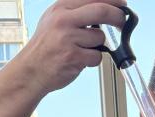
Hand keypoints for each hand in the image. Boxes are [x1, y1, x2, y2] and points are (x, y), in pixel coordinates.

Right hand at [12, 0, 127, 93]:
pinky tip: (78, 60)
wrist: (30, 71)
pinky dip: (92, 60)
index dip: (113, 0)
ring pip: (100, 37)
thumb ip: (76, 12)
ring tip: (82, 50)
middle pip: (102, 10)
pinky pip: (96, 56)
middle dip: (118, 17)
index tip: (122, 4)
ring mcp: (68, 38)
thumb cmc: (46, 47)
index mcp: (60, 7)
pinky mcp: (73, 56)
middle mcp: (63, 19)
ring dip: (97, 46)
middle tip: (123, 22)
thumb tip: (106, 7)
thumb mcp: (54, 20)